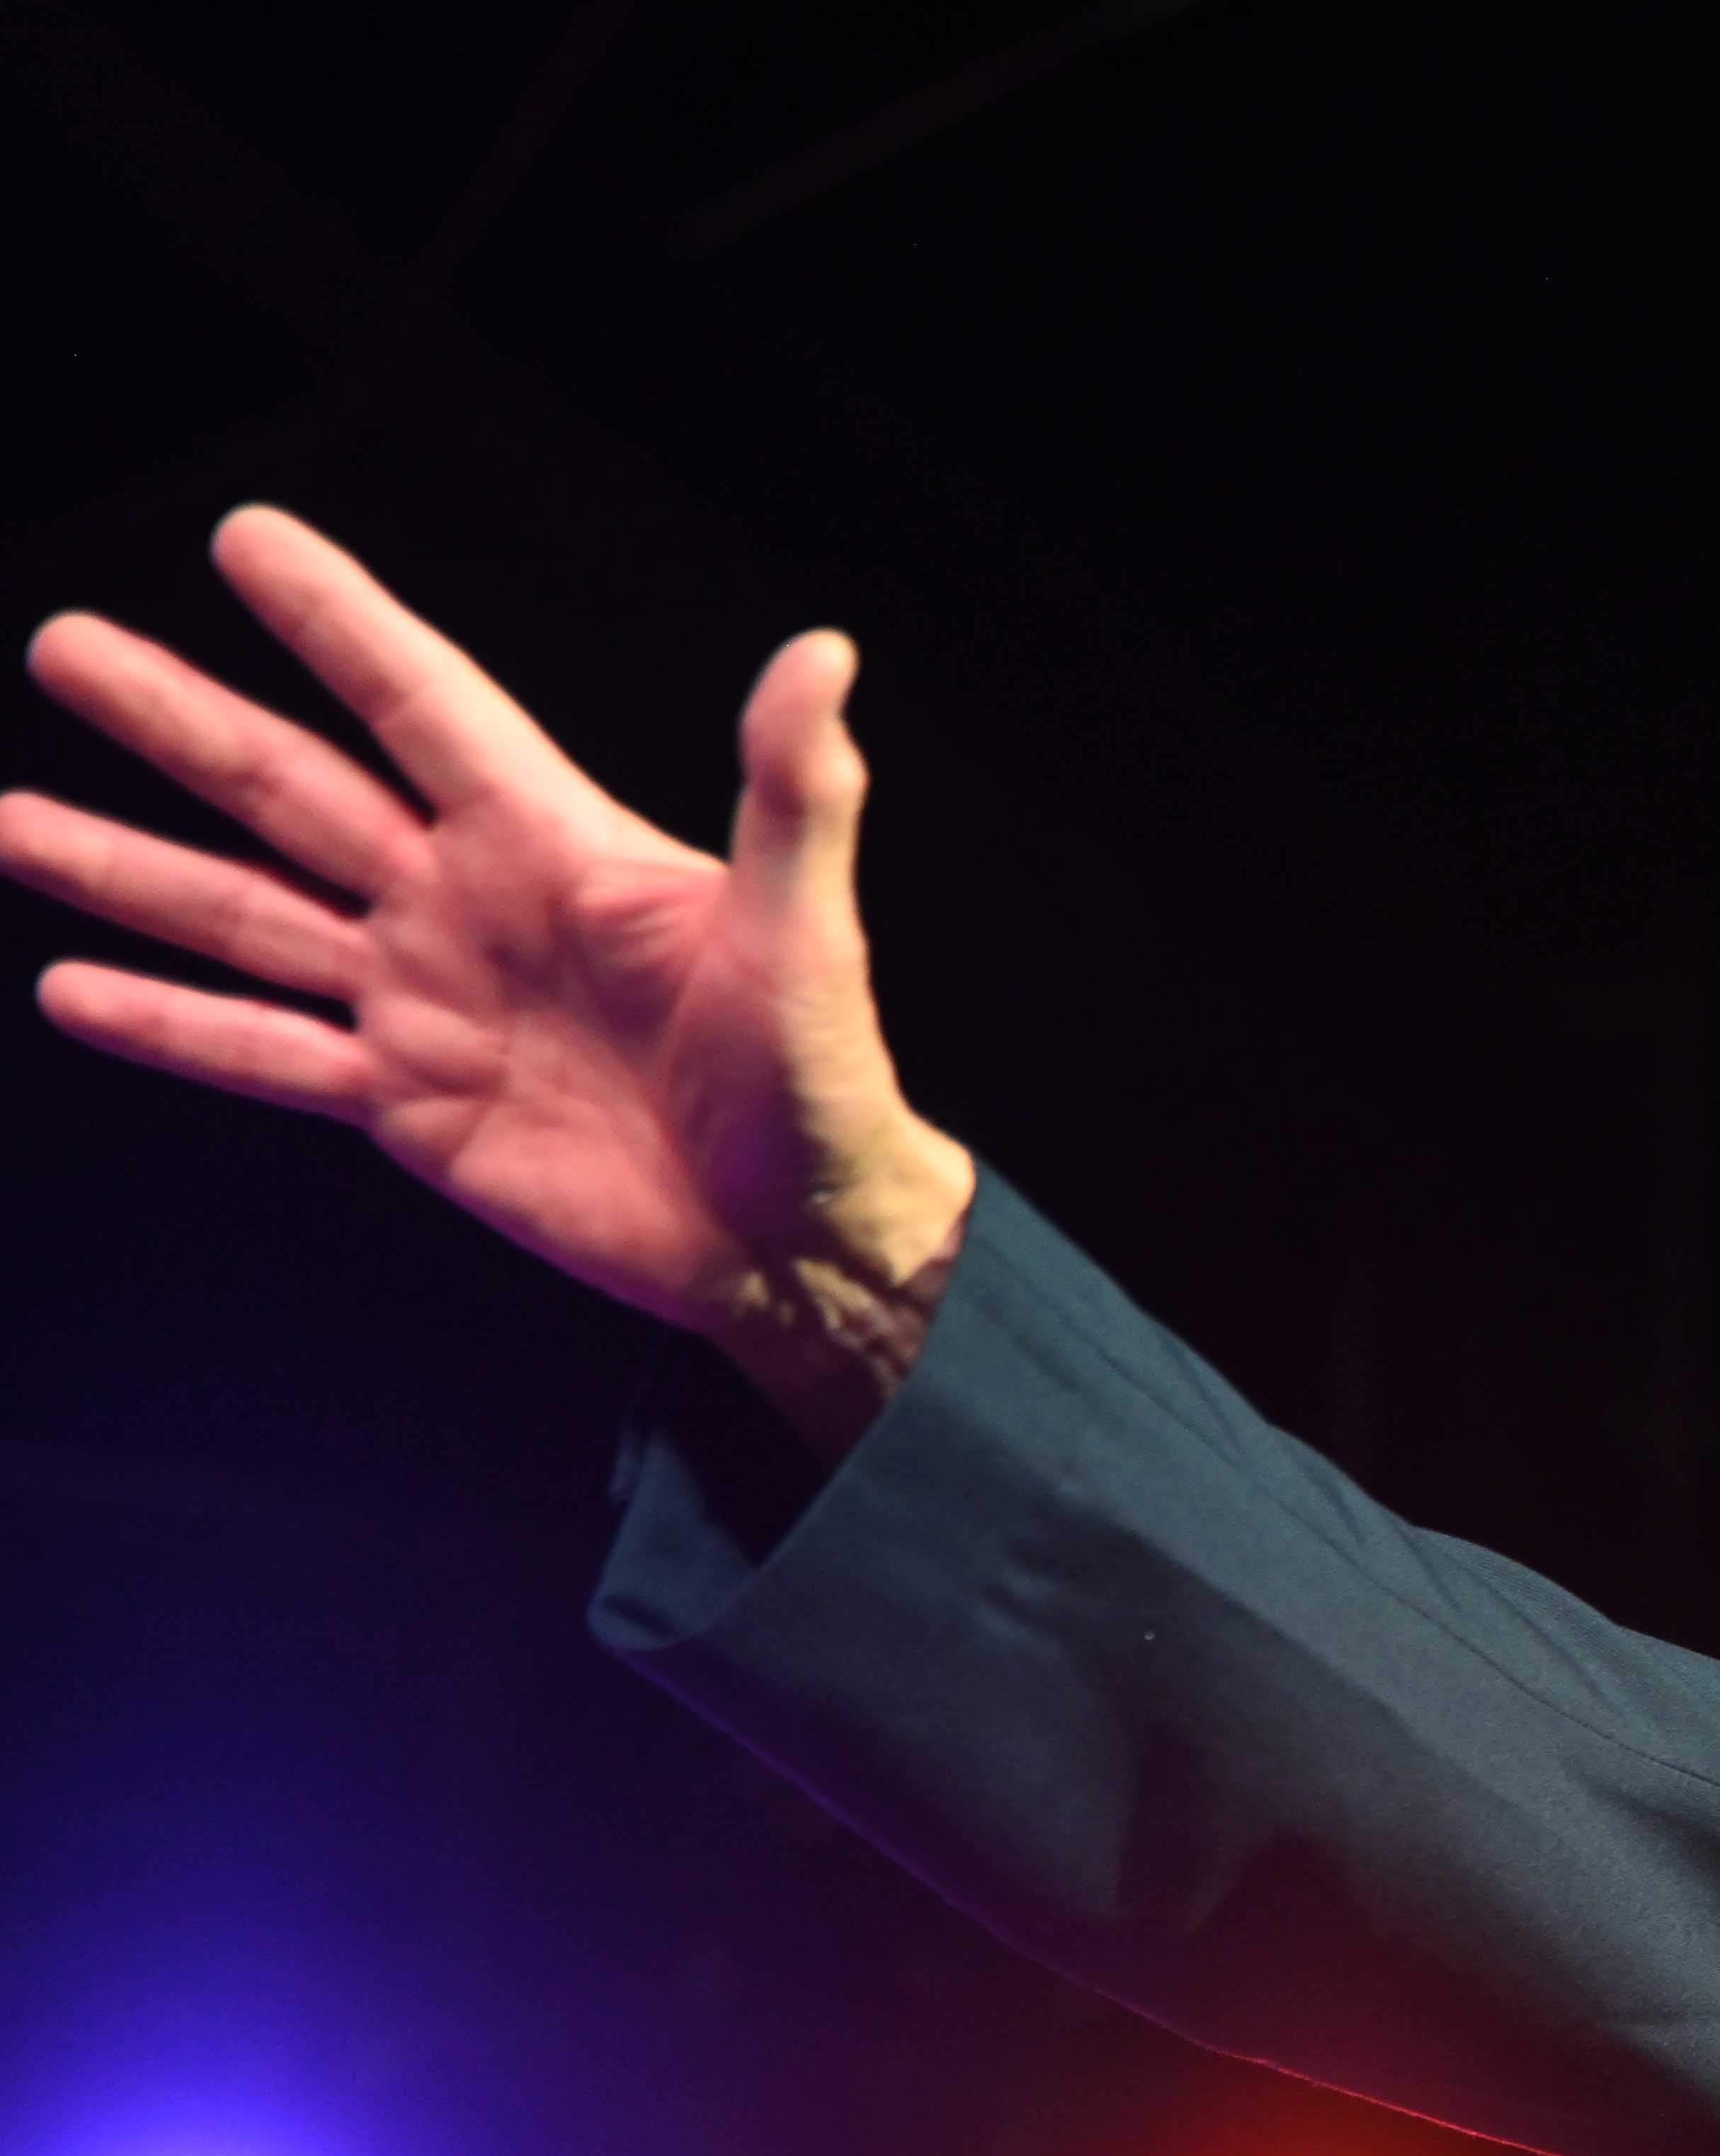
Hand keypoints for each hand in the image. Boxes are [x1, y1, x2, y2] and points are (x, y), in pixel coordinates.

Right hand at [3, 507, 975, 1449]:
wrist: (804, 1242)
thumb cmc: (826, 1082)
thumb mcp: (808, 930)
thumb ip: (795, 792)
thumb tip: (824, 656)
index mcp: (558, 845)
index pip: (423, 700)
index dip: (338, 621)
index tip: (247, 538)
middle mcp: (471, 908)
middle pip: (295, 788)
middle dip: (180, 719)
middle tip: (64, 645)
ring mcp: (428, 1004)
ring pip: (248, 914)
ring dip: (129, 866)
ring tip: (9, 816)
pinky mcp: (410, 1105)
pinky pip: (265, 1055)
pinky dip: (171, 1024)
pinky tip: (73, 988)